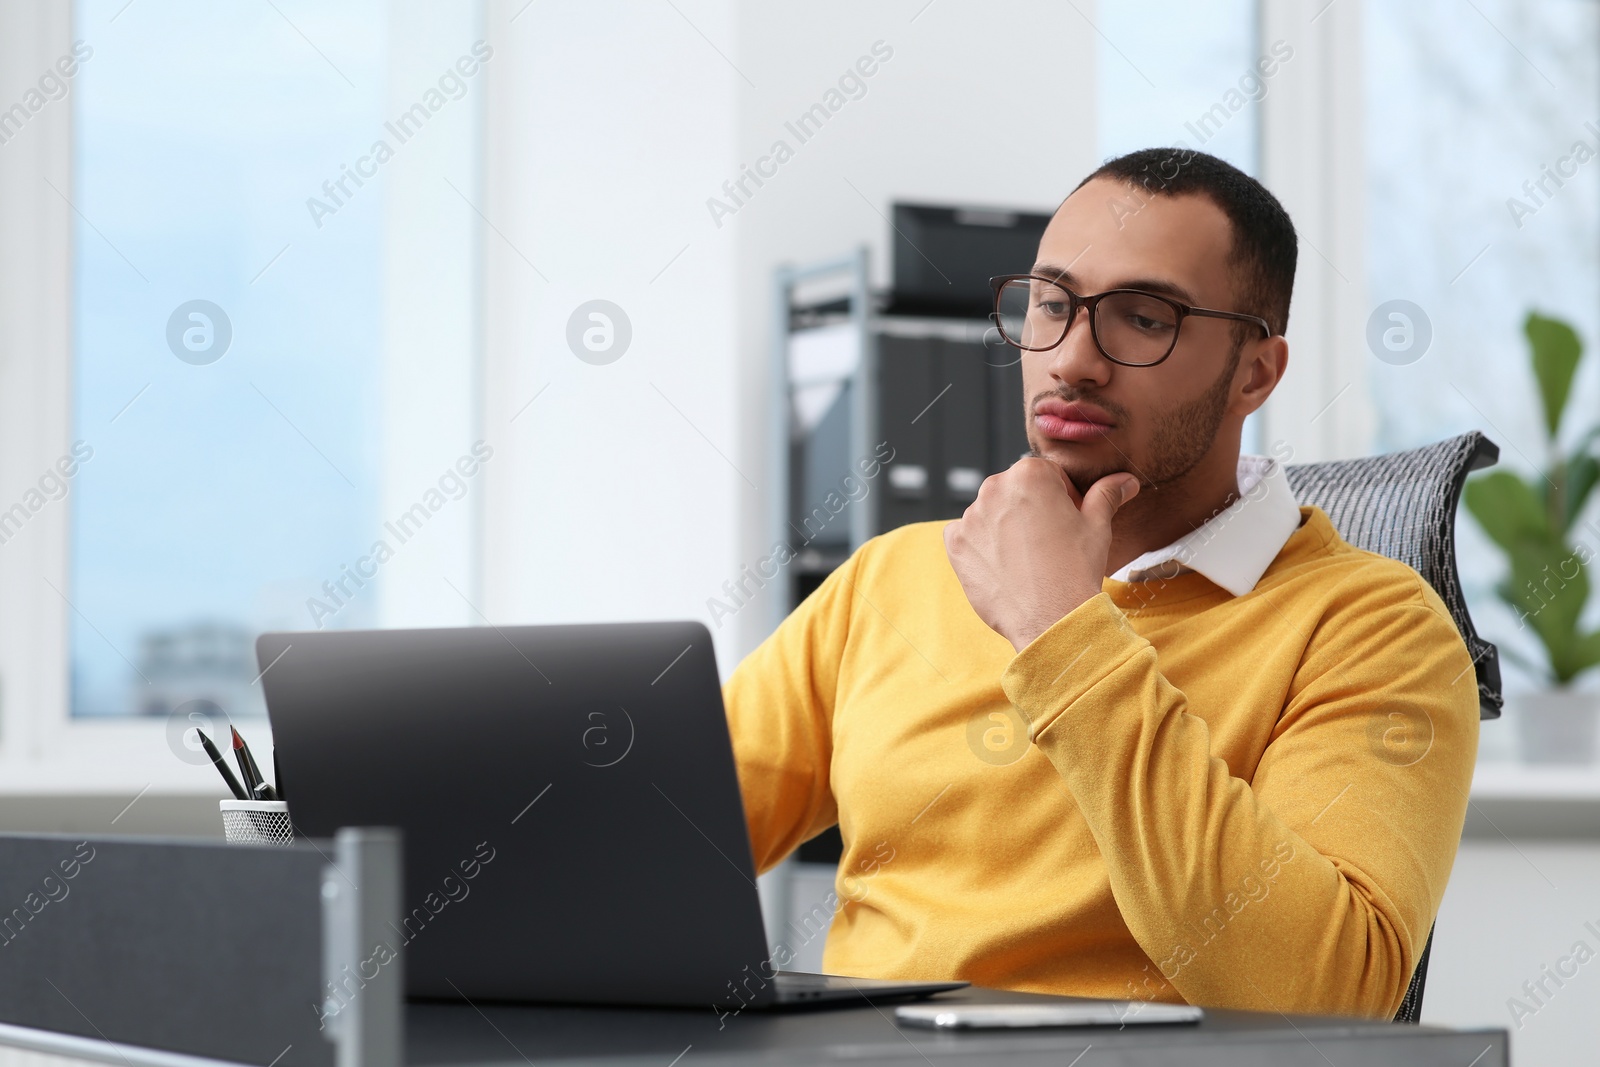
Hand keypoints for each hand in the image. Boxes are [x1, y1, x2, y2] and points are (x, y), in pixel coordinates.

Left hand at [943, 458, 1138, 651]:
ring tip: (1028, 559)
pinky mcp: (956, 544)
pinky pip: (966, 535)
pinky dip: (981, 546)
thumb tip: (1125, 480)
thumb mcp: (1097, 526)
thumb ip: (1106, 494)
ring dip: (1005, 527)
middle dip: (1030, 509)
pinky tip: (1003, 565)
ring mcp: (971, 516)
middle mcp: (994, 487)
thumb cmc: (1076, 570)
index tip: (1067, 521)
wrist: (1051, 619)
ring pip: (991, 513)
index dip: (1061, 498)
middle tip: (1049, 542)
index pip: (1046, 475)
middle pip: (1014, 491)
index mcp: (1030, 473)